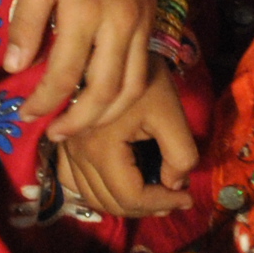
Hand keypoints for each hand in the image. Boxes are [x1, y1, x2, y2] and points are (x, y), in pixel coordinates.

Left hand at [7, 0, 155, 141]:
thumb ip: (26, 23)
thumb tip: (14, 69)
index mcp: (84, 11)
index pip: (64, 74)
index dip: (43, 102)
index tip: (25, 114)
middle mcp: (118, 25)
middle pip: (104, 93)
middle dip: (78, 122)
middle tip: (54, 133)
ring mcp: (141, 26)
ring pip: (132, 89)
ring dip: (106, 116)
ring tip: (80, 125)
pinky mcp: (152, 24)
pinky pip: (144, 72)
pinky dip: (125, 95)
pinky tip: (104, 99)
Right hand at [54, 70, 199, 219]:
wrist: (114, 45)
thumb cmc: (144, 77)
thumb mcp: (171, 111)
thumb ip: (180, 154)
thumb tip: (174, 185)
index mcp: (102, 147)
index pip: (131, 196)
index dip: (163, 203)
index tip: (187, 196)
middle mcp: (78, 153)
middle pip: (112, 202)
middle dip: (148, 207)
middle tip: (174, 196)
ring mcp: (68, 150)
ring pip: (95, 198)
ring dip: (126, 204)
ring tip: (155, 195)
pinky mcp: (66, 145)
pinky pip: (80, 185)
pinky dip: (103, 194)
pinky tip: (124, 185)